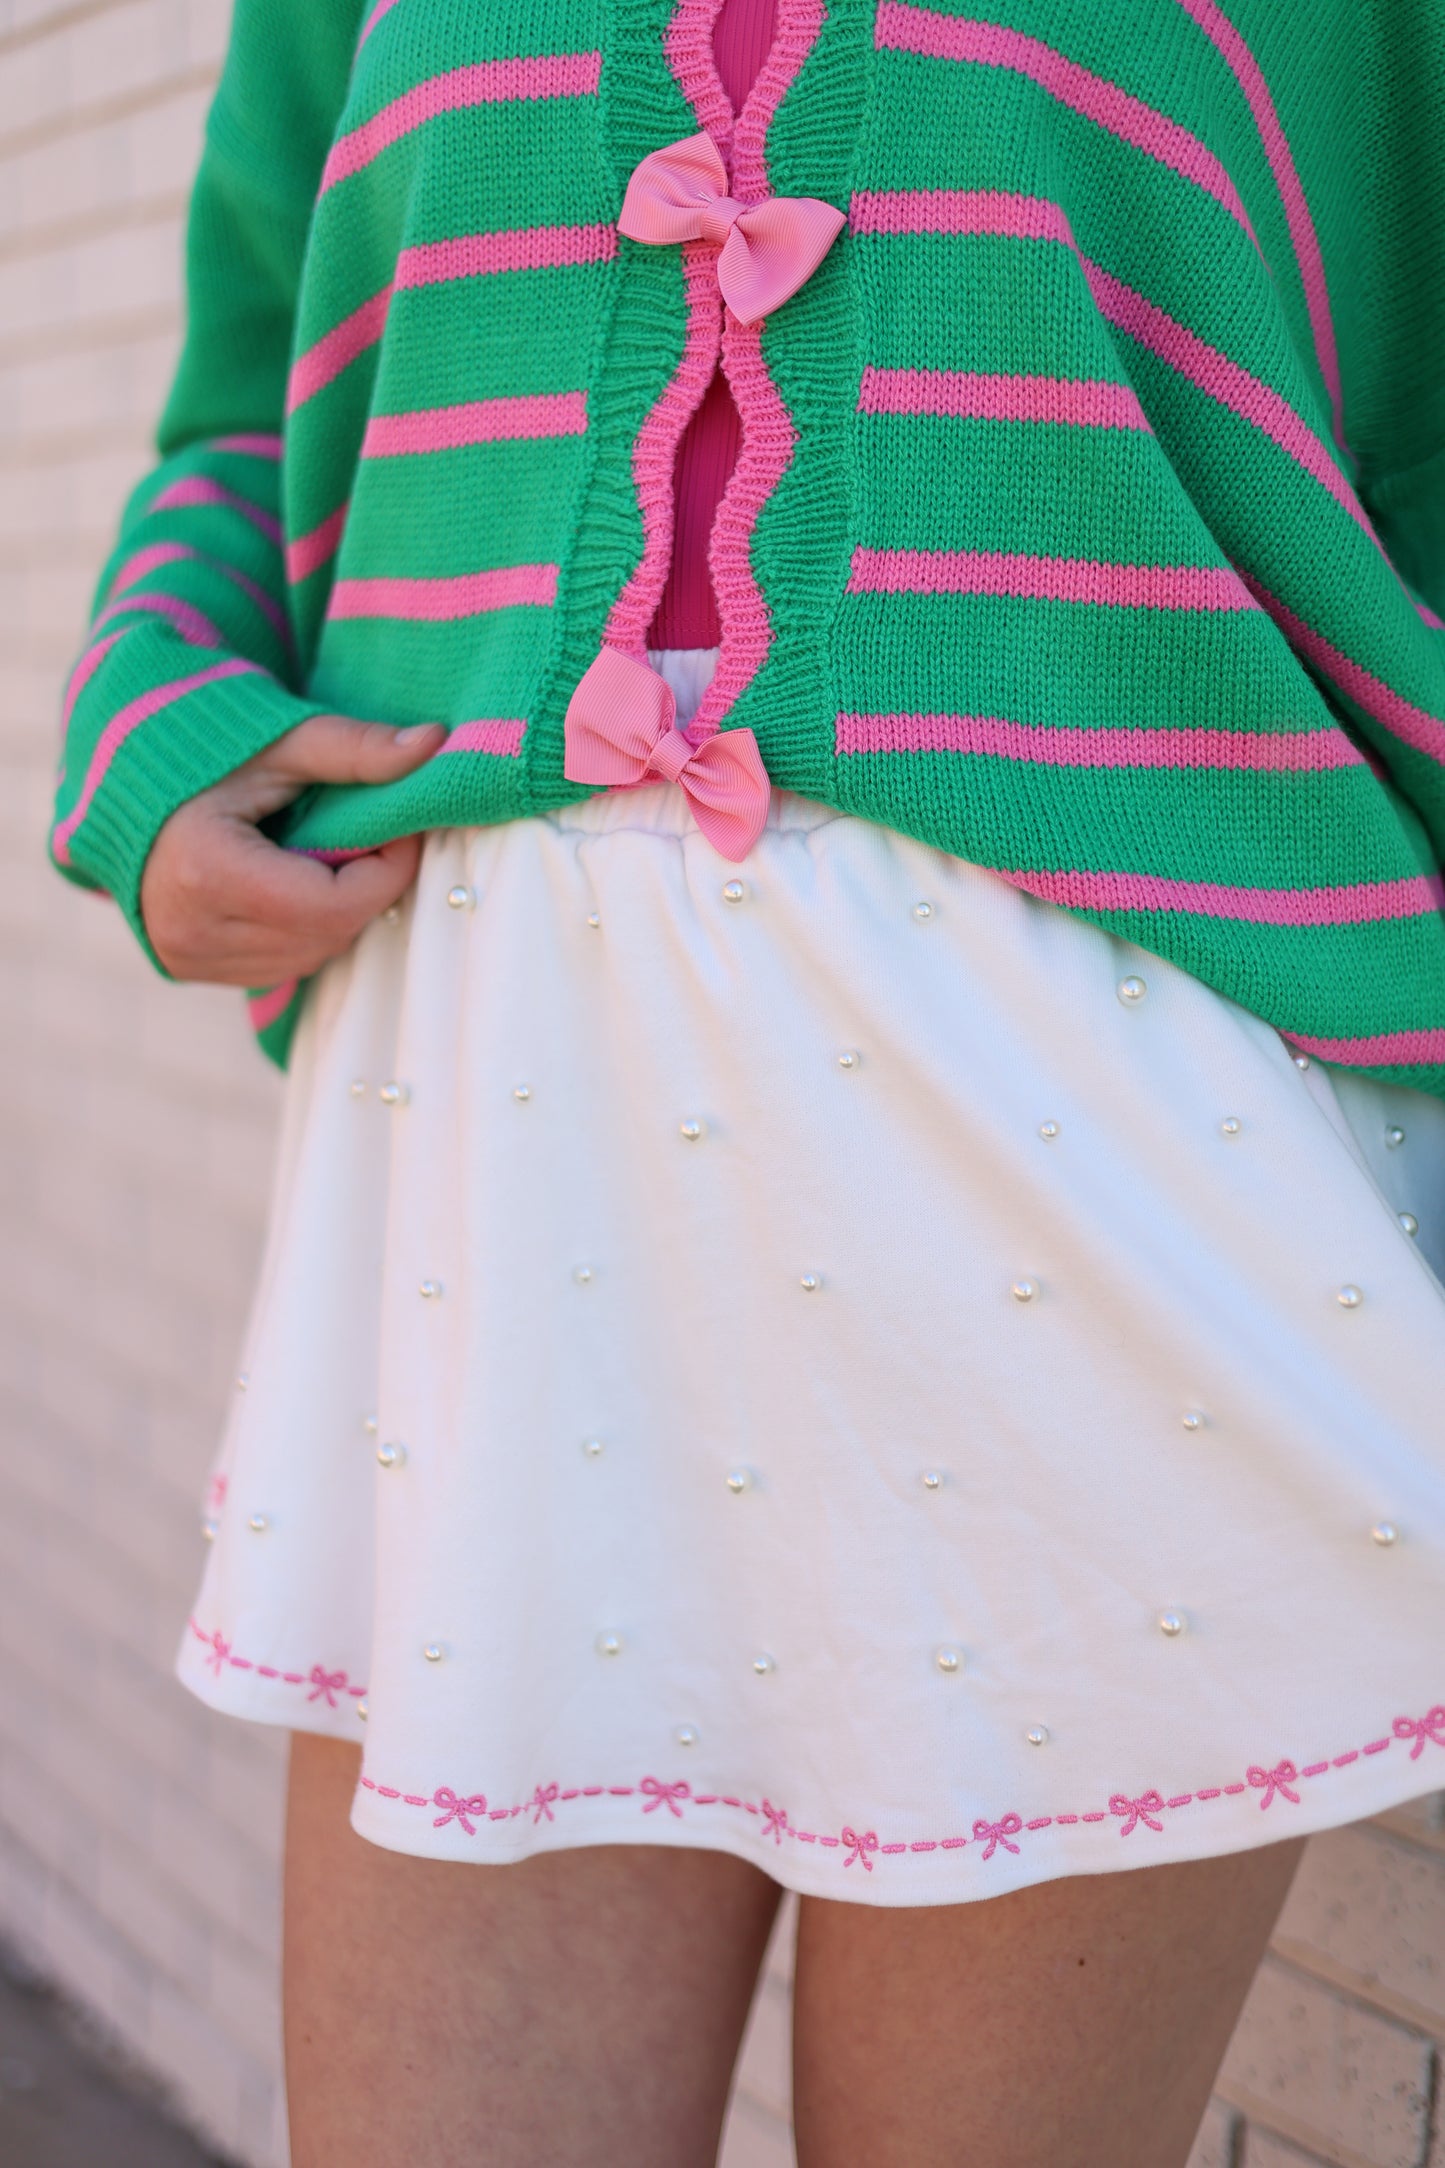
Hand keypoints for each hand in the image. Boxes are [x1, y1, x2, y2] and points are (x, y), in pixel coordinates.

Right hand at [140, 712, 446, 985]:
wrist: (118, 775)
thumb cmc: (201, 748)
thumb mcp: (280, 742)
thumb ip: (356, 748)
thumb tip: (437, 741)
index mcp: (207, 871)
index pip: (335, 905)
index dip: (387, 871)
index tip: (402, 829)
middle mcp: (190, 928)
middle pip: (326, 934)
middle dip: (364, 891)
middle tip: (370, 839)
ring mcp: (184, 954)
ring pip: (308, 956)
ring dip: (335, 913)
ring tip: (325, 856)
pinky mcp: (186, 966)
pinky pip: (278, 964)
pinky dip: (302, 930)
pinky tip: (290, 882)